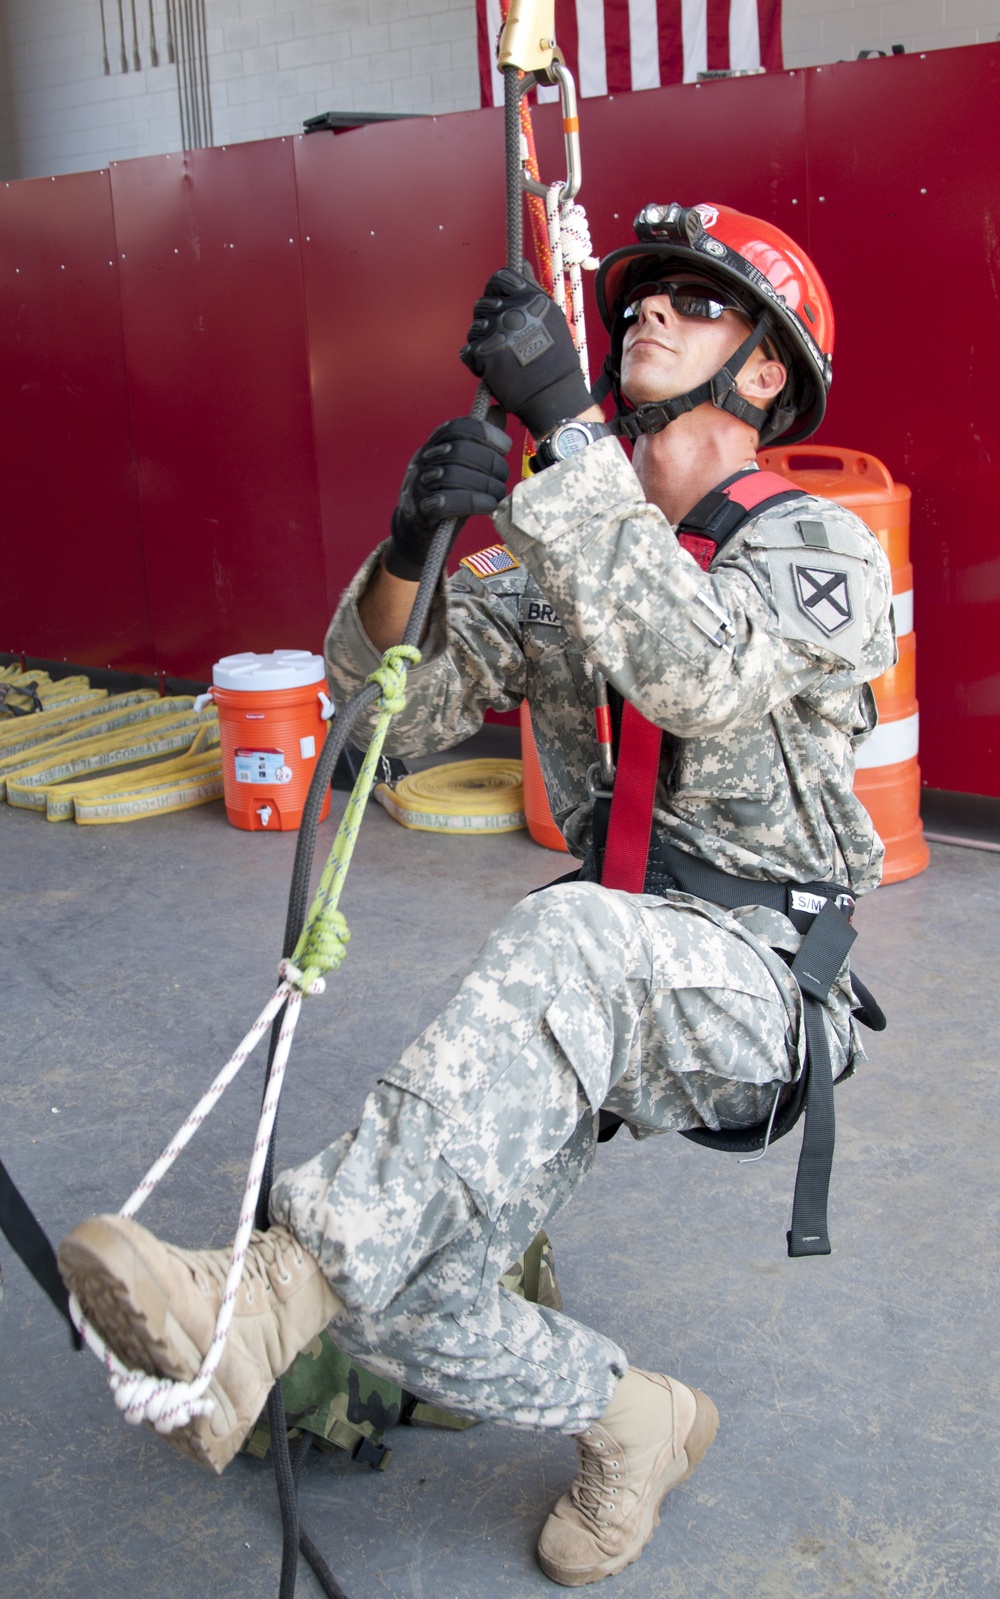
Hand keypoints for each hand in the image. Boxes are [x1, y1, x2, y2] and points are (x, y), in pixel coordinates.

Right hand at [385, 416, 511, 581]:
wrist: (416, 530)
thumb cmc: (447, 495)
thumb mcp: (463, 466)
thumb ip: (479, 442)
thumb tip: (498, 411)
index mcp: (434, 445)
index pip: (458, 427)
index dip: (485, 433)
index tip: (504, 446)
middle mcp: (423, 460)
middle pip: (460, 451)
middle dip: (490, 464)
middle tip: (503, 478)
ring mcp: (418, 485)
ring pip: (454, 476)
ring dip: (485, 485)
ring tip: (497, 495)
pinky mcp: (419, 510)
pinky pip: (447, 502)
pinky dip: (473, 503)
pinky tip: (487, 506)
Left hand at [460, 267, 592, 437]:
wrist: (554, 396)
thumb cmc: (557, 361)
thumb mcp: (552, 317)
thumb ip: (533, 290)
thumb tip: (523, 266)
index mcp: (531, 299)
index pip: (499, 279)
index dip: (494, 291)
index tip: (499, 304)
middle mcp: (513, 311)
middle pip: (483, 304)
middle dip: (488, 320)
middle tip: (502, 340)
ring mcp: (497, 331)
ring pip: (474, 328)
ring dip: (482, 342)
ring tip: (500, 356)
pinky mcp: (484, 353)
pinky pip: (468, 351)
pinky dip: (476, 362)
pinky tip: (493, 369)